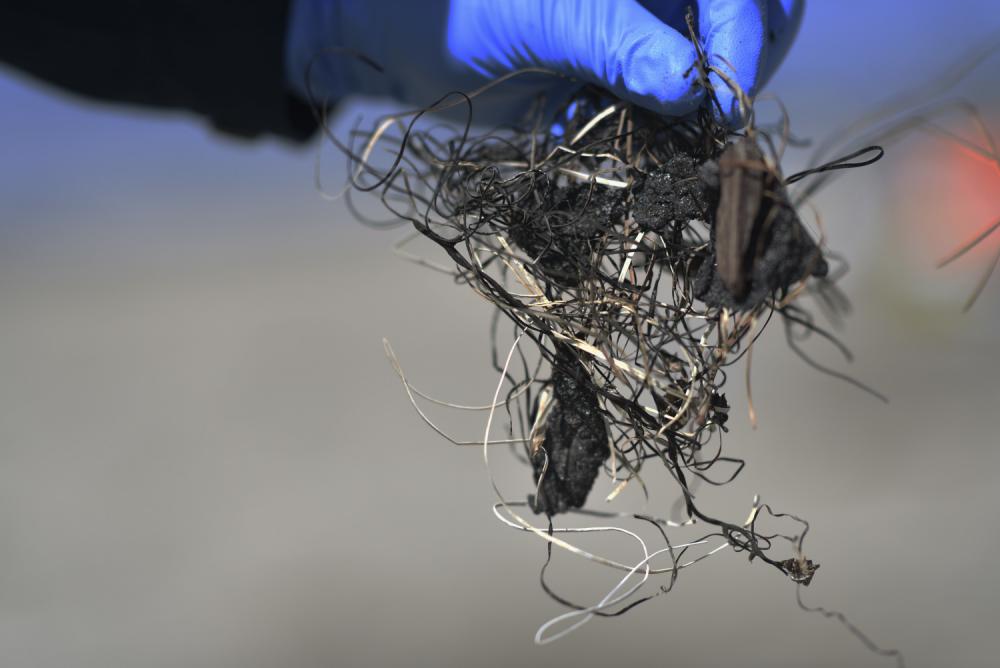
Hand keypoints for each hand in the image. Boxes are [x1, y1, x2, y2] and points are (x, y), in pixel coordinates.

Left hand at [286, 0, 803, 124]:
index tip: (720, 97)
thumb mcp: (538, 16)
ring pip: (714, 69)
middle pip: (753, 14)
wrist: (400, 43)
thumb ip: (615, 41)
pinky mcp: (625, 76)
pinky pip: (670, 108)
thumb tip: (692, 87)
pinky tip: (623, 142)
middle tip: (708, 122)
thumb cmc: (455, 8)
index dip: (745, 31)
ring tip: (660, 137)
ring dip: (700, 110)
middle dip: (740, 66)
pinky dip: (660, 134)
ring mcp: (647, 30)